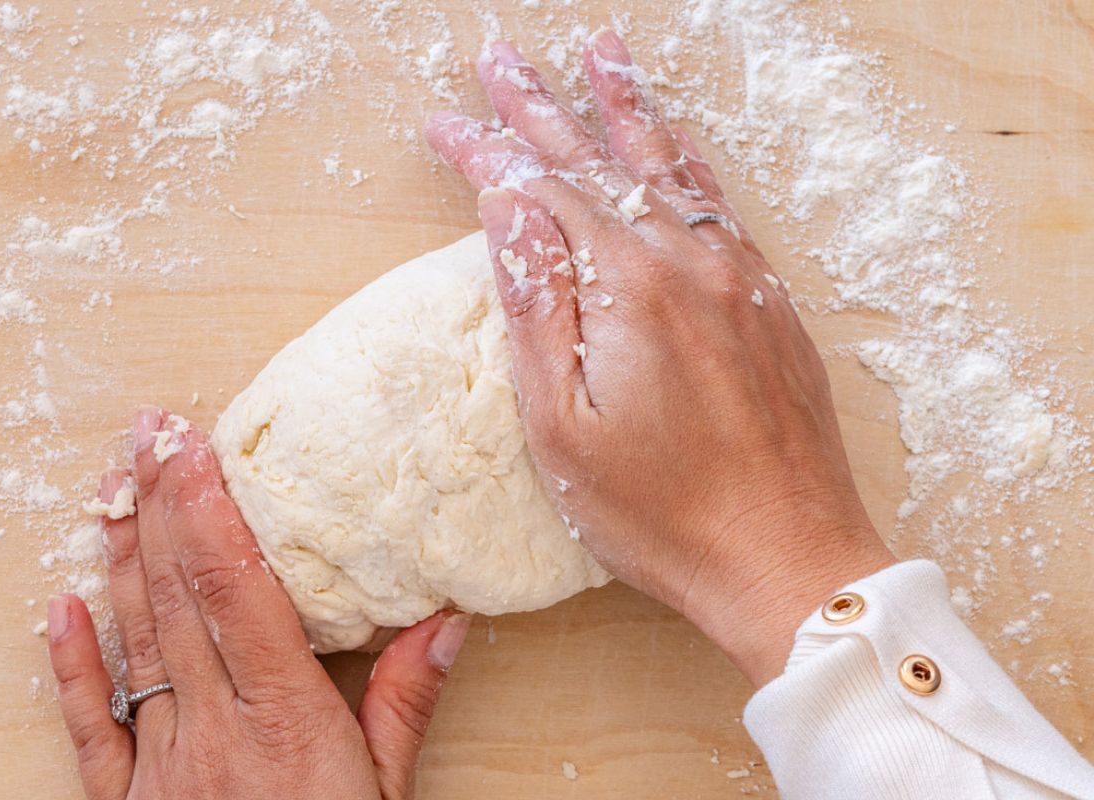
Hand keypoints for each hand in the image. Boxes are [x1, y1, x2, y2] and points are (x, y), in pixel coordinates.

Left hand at [47, 407, 470, 799]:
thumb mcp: (386, 796)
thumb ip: (403, 706)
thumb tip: (443, 621)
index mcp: (284, 721)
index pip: (236, 591)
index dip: (209, 511)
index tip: (193, 446)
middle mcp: (213, 731)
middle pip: (179, 597)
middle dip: (160, 506)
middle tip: (145, 433)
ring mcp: (161, 765)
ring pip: (135, 641)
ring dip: (121, 561)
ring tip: (110, 492)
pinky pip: (91, 723)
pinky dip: (72, 664)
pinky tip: (61, 607)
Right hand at [426, 31, 892, 685]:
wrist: (788, 559)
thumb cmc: (665, 513)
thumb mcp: (565, 428)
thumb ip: (537, 309)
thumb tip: (508, 212)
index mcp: (629, 288)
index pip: (540, 192)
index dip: (486, 155)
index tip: (444, 124)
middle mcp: (689, 264)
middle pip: (603, 162)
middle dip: (543, 107)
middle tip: (501, 58)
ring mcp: (738, 278)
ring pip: (672, 168)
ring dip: (628, 108)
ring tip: (602, 56)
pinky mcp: (768, 304)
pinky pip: (721, 206)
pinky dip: (689, 162)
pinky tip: (677, 145)